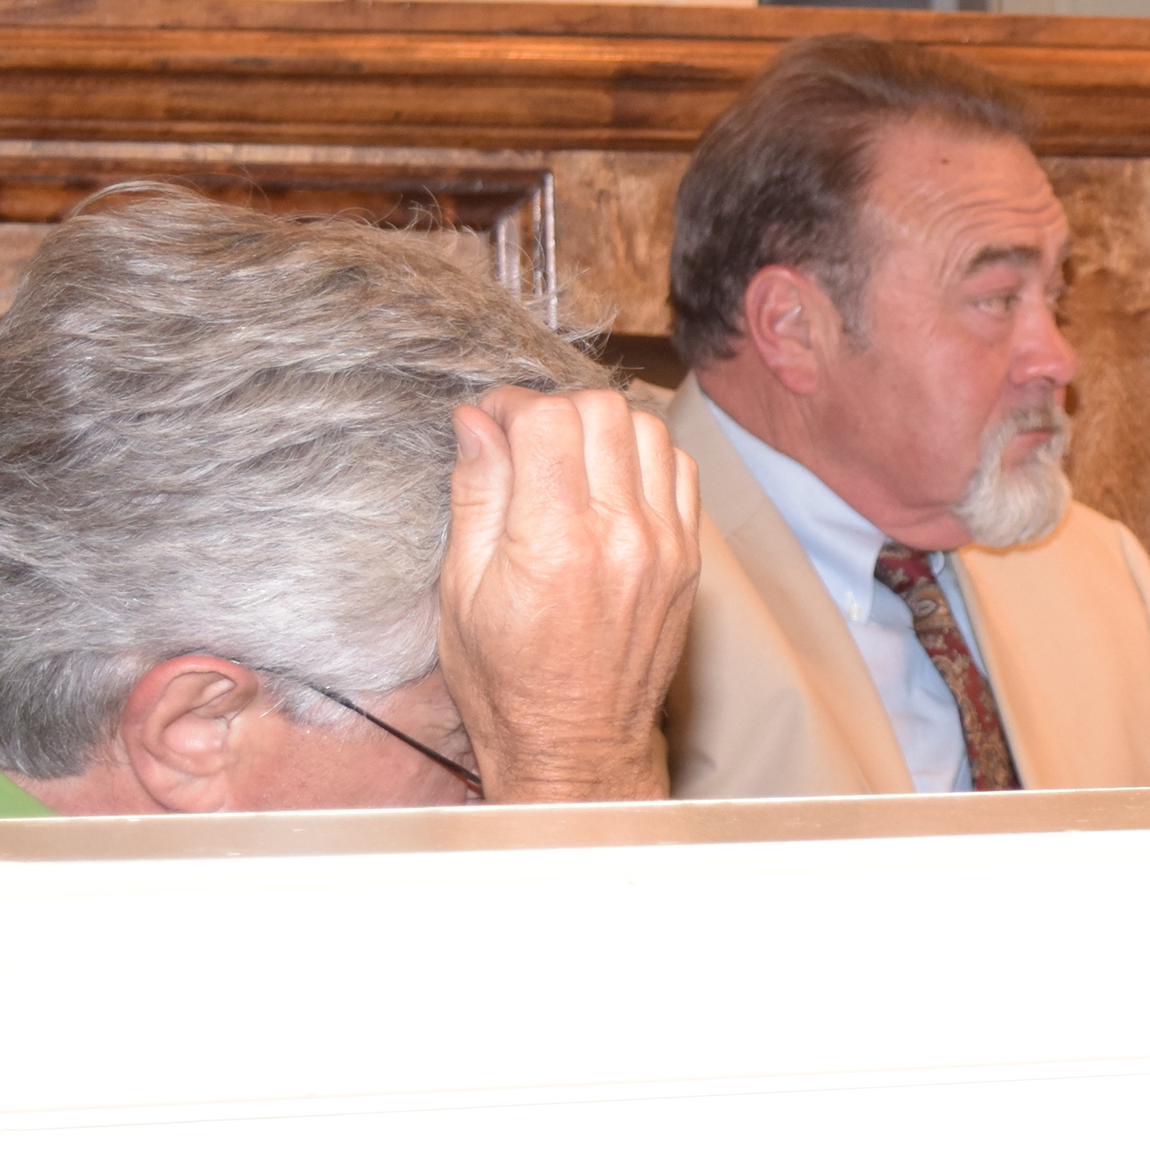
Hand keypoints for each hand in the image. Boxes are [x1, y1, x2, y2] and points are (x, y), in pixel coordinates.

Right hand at [439, 386, 700, 802]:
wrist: (576, 745)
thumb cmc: (506, 681)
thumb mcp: (461, 590)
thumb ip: (476, 494)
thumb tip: (475, 420)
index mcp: (555, 544)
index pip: (547, 419)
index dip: (510, 404)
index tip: (490, 421)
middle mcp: (621, 536)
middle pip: (603, 411)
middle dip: (556, 409)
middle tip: (527, 439)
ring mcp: (665, 546)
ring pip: (650, 431)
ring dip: (605, 427)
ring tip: (570, 458)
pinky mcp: (688, 559)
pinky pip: (681, 472)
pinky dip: (646, 458)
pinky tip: (612, 482)